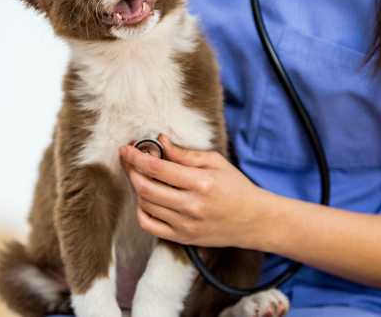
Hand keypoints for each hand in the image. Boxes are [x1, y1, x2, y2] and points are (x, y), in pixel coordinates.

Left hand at [119, 134, 267, 247]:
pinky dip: (141, 210)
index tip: (126, 148)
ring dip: (136, 188)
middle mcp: (191, 206)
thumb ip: (185, 154)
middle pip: (146, 188)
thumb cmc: (236, 187)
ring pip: (145, 205)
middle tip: (128, 160)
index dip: (136, 157)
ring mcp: (185, 225)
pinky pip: (149, 226)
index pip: (157, 168)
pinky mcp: (182, 238)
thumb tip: (160, 141)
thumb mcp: (216, 162)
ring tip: (139, 176)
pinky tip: (145, 198)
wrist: (254, 221)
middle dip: (131, 171)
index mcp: (201, 183)